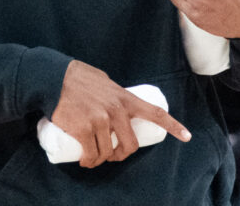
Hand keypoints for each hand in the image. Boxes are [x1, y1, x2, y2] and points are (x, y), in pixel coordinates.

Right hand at [51, 60, 190, 168]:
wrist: (53, 78)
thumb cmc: (77, 77)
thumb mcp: (104, 81)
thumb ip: (114, 93)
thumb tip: (118, 105)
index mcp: (124, 98)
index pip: (154, 113)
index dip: (173, 126)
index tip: (186, 136)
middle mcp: (116, 111)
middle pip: (130, 144)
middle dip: (122, 154)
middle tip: (111, 154)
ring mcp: (100, 121)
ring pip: (107, 152)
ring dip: (101, 160)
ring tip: (93, 157)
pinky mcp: (83, 130)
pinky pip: (91, 154)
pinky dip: (89, 161)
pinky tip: (86, 161)